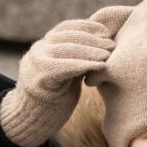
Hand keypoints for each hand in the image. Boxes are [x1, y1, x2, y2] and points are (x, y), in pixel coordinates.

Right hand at [0, 18, 113, 146]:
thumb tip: (103, 45)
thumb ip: (78, 57)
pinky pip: (62, 67)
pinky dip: (83, 65)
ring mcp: (36, 64)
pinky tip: (99, 66)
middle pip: (68, 37)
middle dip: (93, 40)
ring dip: (90, 51)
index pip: (67, 27)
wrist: (34, 119)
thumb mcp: (68, 71)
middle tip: (112, 45)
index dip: (88, 27)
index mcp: (45, 45)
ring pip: (65, 50)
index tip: (106, 31)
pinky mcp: (39, 81)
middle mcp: (38, 50)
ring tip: (108, 55)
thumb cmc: (58, 96)